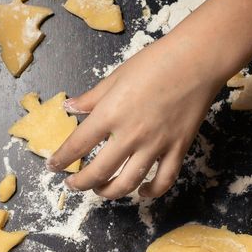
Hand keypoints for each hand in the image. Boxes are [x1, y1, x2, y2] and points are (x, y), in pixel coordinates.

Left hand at [46, 31, 225, 198]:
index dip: (61, 159)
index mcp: (111, 113)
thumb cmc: (156, 61)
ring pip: (127, 183)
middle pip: (98, 172)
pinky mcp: (177, 149)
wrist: (197, 59)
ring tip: (100, 189)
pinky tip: (141, 191)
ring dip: (109, 192)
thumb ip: (92, 98)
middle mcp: (130, 134)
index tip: (53, 166)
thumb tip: (69, 107)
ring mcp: (155, 145)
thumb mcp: (116, 76)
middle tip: (73, 183)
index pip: (77, 145)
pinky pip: (163, 180)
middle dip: (81, 182)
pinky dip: (151, 191)